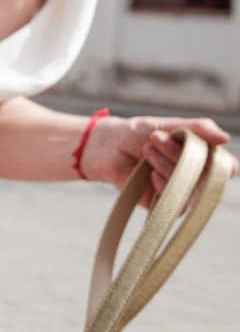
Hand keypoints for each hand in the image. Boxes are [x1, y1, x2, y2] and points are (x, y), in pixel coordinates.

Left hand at [80, 115, 238, 205]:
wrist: (105, 147)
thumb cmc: (138, 134)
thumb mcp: (168, 125)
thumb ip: (197, 129)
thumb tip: (226, 138)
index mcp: (202, 156)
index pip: (225, 166)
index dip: (221, 163)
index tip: (206, 147)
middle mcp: (194, 177)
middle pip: (206, 176)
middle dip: (180, 154)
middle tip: (155, 138)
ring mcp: (178, 192)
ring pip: (189, 189)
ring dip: (168, 166)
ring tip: (147, 149)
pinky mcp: (161, 205)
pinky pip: (174, 203)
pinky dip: (163, 185)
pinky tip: (149, 174)